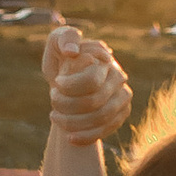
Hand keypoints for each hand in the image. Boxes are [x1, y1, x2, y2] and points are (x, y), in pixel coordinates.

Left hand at [45, 26, 130, 141]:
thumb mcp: (56, 43)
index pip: (92, 80)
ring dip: (73, 122)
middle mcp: (118, 75)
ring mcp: (123, 95)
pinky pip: (106, 129)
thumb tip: (73, 51)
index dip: (70, 86)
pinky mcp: (122, 113)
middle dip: (67, 106)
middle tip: (52, 101)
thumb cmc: (61, 59)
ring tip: (55, 117)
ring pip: (101, 118)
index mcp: (104, 56)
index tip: (56, 83)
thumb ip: (64, 38)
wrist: (68, 82)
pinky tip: (69, 138)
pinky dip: (86, 136)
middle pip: (94, 101)